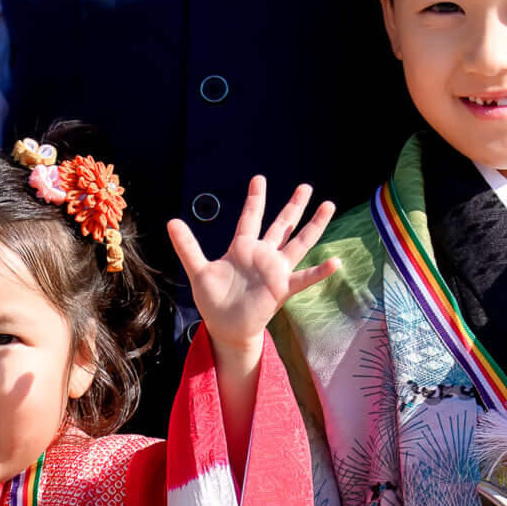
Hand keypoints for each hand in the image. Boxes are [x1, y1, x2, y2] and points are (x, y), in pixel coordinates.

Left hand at [165, 176, 336, 369]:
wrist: (225, 326)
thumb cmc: (213, 299)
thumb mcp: (198, 270)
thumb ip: (187, 246)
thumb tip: (171, 221)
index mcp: (242, 248)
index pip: (250, 217)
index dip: (255, 199)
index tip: (259, 178)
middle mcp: (262, 255)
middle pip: (282, 225)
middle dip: (293, 206)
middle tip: (306, 186)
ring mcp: (275, 271)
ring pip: (299, 243)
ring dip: (314, 226)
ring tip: (328, 206)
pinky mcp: (281, 288)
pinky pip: (304, 278)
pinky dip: (319, 272)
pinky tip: (335, 262)